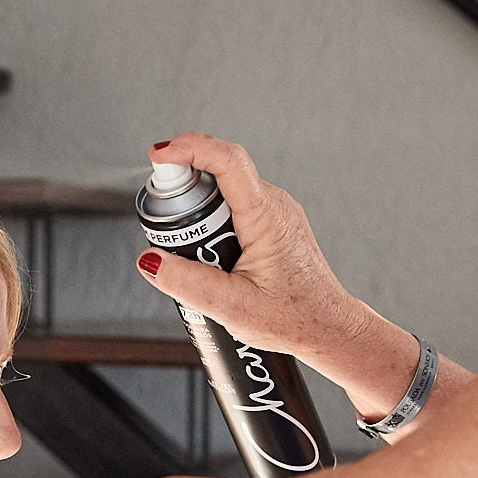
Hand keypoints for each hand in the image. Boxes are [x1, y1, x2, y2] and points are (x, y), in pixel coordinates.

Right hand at [142, 133, 364, 360]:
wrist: (327, 329)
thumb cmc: (295, 318)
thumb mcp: (232, 306)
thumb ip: (186, 282)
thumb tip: (150, 260)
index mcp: (267, 216)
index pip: (228, 161)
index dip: (189, 148)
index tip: (159, 156)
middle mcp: (274, 205)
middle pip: (217, 177)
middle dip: (186, 200)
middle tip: (173, 239)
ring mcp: (274, 212)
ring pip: (222, 195)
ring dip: (199, 219)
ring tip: (202, 262)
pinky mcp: (270, 224)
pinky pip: (231, 210)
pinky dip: (211, 227)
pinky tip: (212, 261)